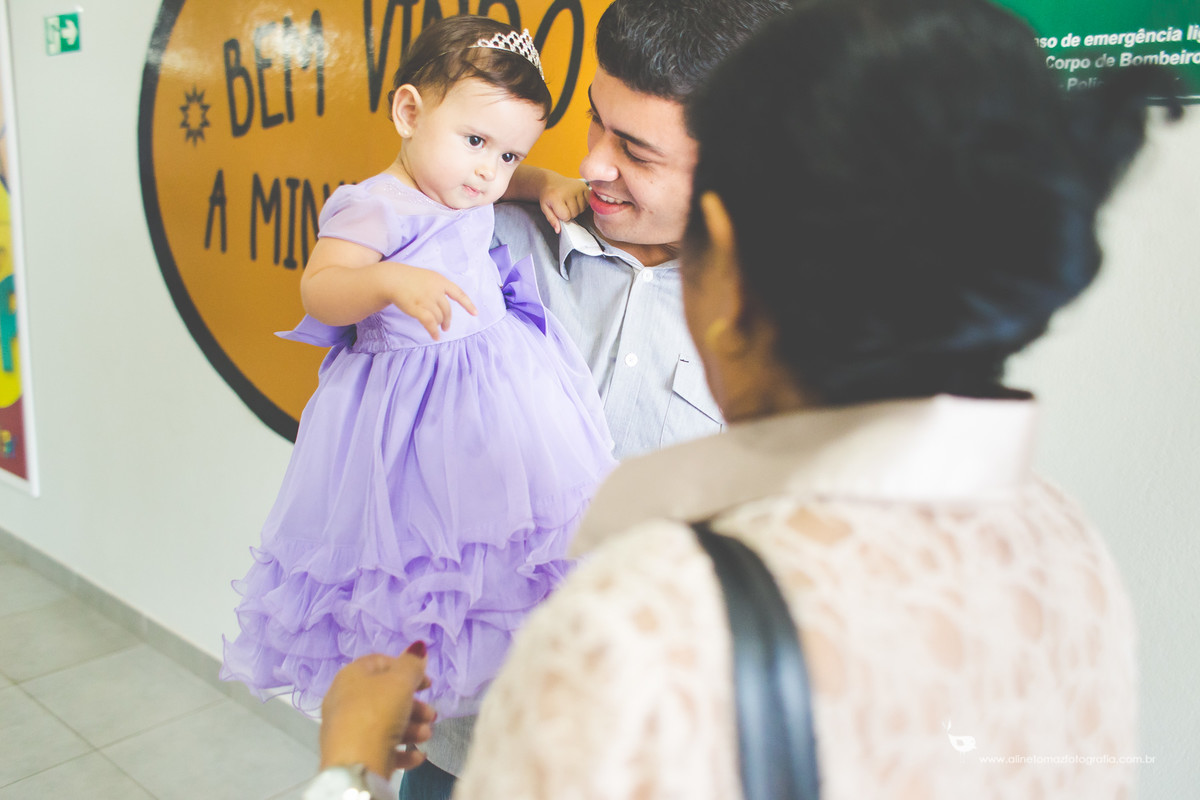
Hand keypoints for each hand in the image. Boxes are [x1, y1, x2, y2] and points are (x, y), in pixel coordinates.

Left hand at [319, 647, 435, 777]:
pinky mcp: (354, 753)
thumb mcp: (400, 682)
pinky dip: (401, 749)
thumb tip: (417, 647)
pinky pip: (382, 746)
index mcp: (351, 676)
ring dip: (412, 728)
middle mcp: (345, 700)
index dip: (407, 668)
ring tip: (425, 736)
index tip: (427, 683)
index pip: (380, 662)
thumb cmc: (378, 713)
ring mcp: (348, 728)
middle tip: (431, 715)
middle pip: (386, 696)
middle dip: (414, 705)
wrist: (355, 764)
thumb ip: (412, 664)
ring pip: (386, 722)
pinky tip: (417, 755)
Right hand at [386, 264, 477, 339]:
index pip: (459, 294)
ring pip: (439, 317)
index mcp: (440, 281)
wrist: (392, 279)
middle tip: (445, 326)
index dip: (468, 304)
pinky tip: (435, 337)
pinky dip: (433, 331)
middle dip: (447, 320)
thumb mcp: (428, 278)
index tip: (475, 313)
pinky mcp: (418, 308)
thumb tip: (446, 304)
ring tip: (436, 328)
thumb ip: (439, 288)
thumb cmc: (409, 279)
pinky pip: (430, 323)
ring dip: (439, 324)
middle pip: (447, 310)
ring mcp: (427, 299)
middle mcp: (436, 290)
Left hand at [539, 174, 588, 233]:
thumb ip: (551, 219)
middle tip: (564, 206)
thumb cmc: (548, 196)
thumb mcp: (545, 208)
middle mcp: (568, 191)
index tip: (559, 211)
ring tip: (569, 202)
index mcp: (556, 197)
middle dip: (570, 213)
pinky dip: (583, 203)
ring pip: (582, 209)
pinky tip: (576, 199)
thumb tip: (558, 230)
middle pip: (575, 213)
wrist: (551, 181)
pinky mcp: (584, 186)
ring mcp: (577, 188)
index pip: (566, 216)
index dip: (563, 217)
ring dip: (577, 209)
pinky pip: (587, 202)